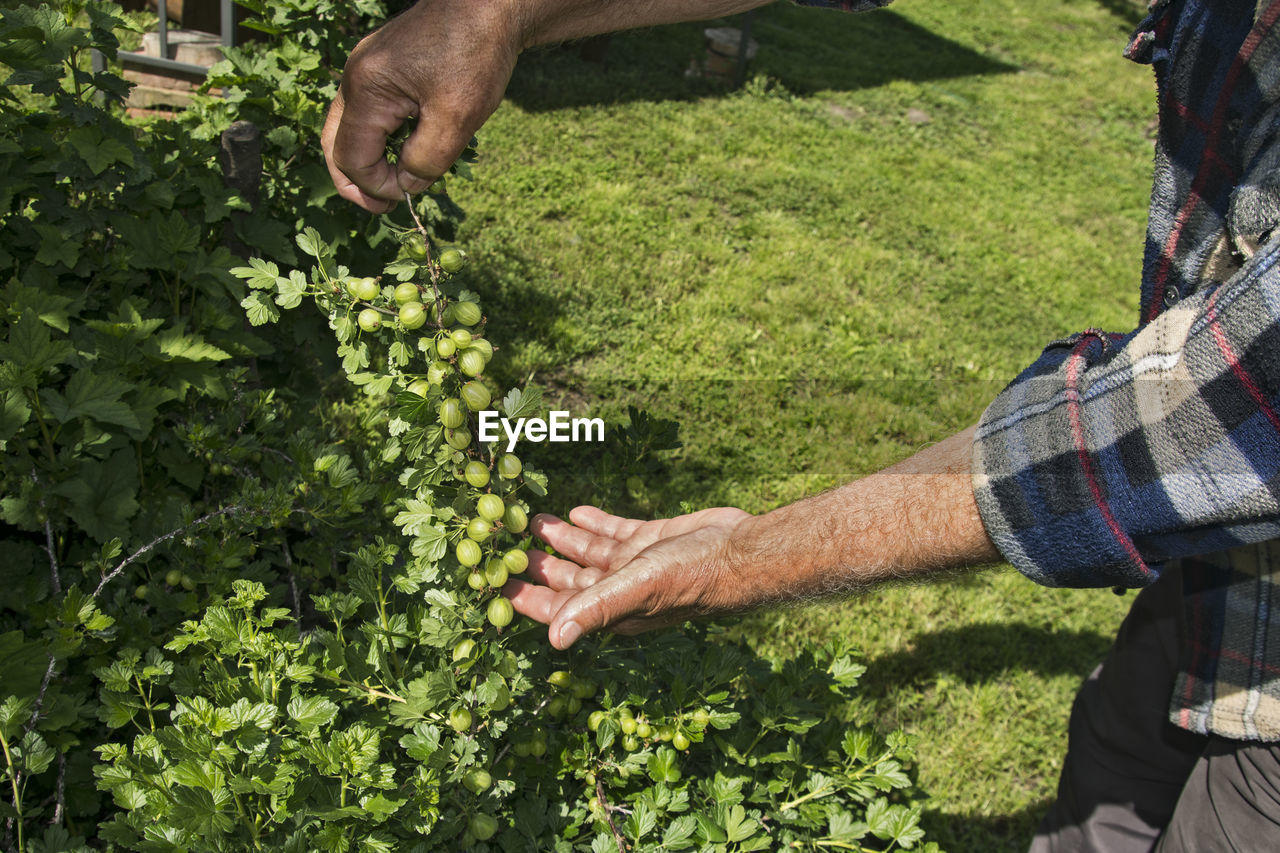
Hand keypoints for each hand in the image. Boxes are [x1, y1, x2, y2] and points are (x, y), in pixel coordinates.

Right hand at [321, 0, 520, 211]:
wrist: (490, 6)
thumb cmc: (476, 55)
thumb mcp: (457, 119)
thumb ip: (426, 160)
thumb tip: (404, 186)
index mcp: (366, 88)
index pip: (352, 158)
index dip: (376, 187)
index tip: (408, 198)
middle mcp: (356, 76)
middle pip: (335, 144)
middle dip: (356, 181)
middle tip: (382, 207)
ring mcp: (365, 68)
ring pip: (349, 129)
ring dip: (368, 160)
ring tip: (396, 183)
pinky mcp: (381, 66)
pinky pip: (367, 111)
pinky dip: (379, 138)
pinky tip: (406, 151)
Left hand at [505, 505, 752, 648]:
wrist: (741, 552)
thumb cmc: (691, 576)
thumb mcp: (637, 589)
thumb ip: (596, 609)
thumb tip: (554, 640)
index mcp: (612, 610)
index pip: (556, 608)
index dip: (524, 598)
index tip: (492, 585)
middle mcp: (620, 591)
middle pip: (568, 580)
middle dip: (538, 566)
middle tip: (504, 546)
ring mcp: (637, 565)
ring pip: (589, 553)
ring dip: (561, 539)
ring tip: (533, 521)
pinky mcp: (654, 541)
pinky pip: (617, 532)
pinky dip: (596, 522)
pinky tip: (577, 511)